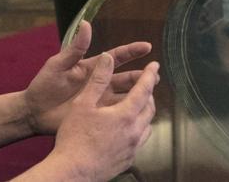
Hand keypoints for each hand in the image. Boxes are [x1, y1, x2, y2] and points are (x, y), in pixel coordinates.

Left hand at [22, 21, 152, 134]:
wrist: (34, 111)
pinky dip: (129, 112)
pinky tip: (141, 113)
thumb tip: (86, 23)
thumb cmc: (44, 85)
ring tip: (154, 93)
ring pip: (126, 96)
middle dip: (142, 75)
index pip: (116, 57)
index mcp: (91, 68)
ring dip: (139, 94)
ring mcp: (99, 99)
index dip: (131, 51)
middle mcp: (99, 82)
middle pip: (126, 78)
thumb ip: (75, 48)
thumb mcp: (59, 64)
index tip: (147, 46)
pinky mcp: (97, 115)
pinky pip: (117, 113)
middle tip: (157, 74)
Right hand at [46, 53, 158, 180]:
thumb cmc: (75, 136)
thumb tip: (107, 58)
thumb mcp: (83, 103)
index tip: (155, 65)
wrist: (73, 171)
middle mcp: (135, 131)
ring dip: (145, 113)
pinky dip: (138, 129)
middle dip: (149, 94)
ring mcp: (133, 148)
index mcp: (125, 114)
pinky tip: (126, 130)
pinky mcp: (128, 160)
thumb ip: (97, 79)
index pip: (144, 89)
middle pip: (150, 109)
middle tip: (143, 85)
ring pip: (147, 126)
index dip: (149, 75)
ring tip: (136, 107)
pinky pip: (140, 141)